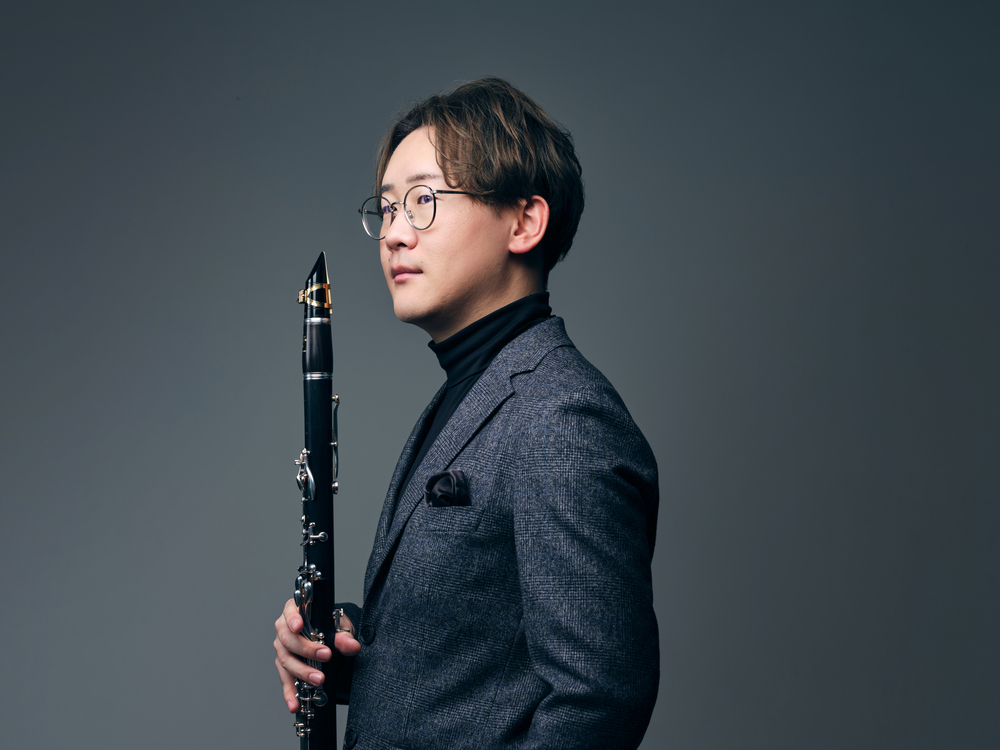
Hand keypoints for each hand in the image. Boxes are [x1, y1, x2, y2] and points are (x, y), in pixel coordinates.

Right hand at [274, 598, 360, 712]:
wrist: (329, 638)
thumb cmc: (331, 626)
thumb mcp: (340, 626)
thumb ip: (344, 636)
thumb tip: (353, 646)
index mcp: (294, 612)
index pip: (289, 612)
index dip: (292, 618)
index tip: (299, 626)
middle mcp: (284, 630)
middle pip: (288, 640)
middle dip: (307, 649)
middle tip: (326, 655)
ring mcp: (282, 650)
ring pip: (286, 661)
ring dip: (303, 672)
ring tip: (319, 680)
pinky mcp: (284, 668)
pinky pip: (285, 681)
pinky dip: (290, 694)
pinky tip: (295, 704)